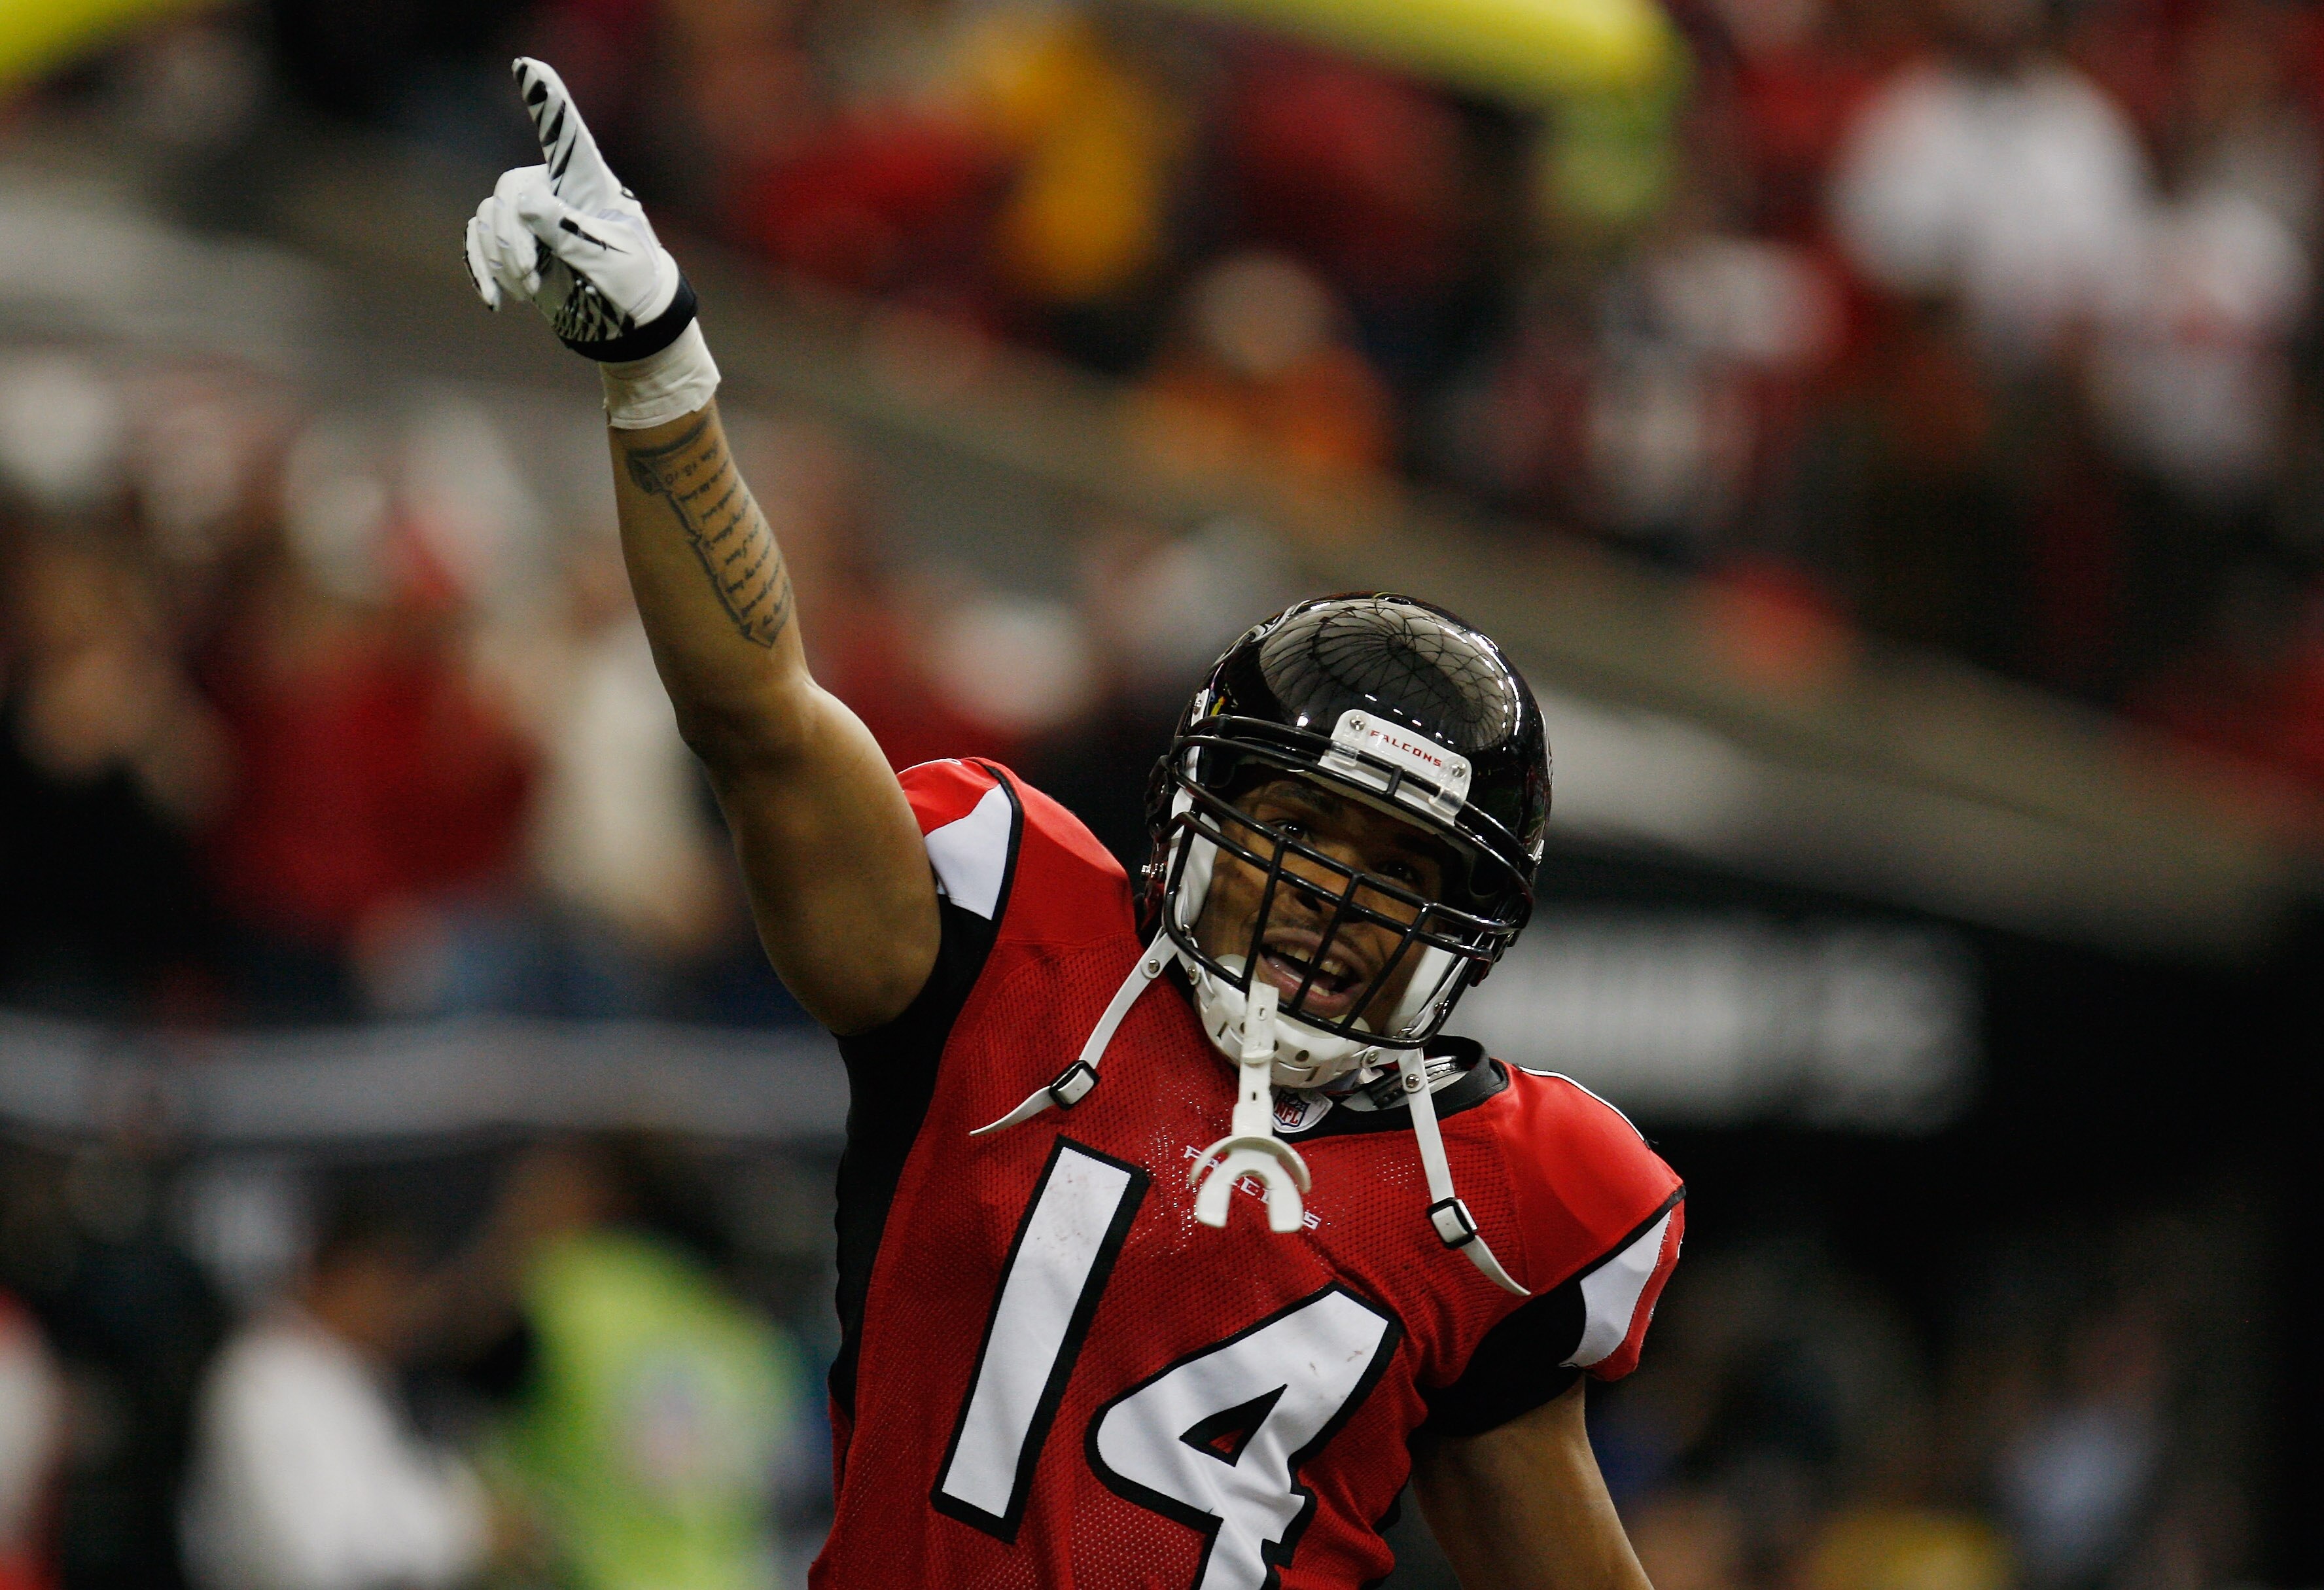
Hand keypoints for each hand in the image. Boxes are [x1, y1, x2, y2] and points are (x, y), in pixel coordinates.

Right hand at [463, 57, 694, 359]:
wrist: (626, 319)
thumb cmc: (631, 281)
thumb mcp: (610, 258)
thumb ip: (570, 230)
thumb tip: (523, 203)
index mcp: (589, 181)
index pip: (563, 134)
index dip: (546, 99)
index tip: (528, 64)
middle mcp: (555, 188)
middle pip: (509, 191)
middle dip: (513, 237)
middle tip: (531, 278)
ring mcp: (531, 215)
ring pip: (489, 218)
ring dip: (502, 258)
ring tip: (531, 289)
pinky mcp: (514, 241)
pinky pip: (477, 241)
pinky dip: (481, 268)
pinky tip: (496, 301)